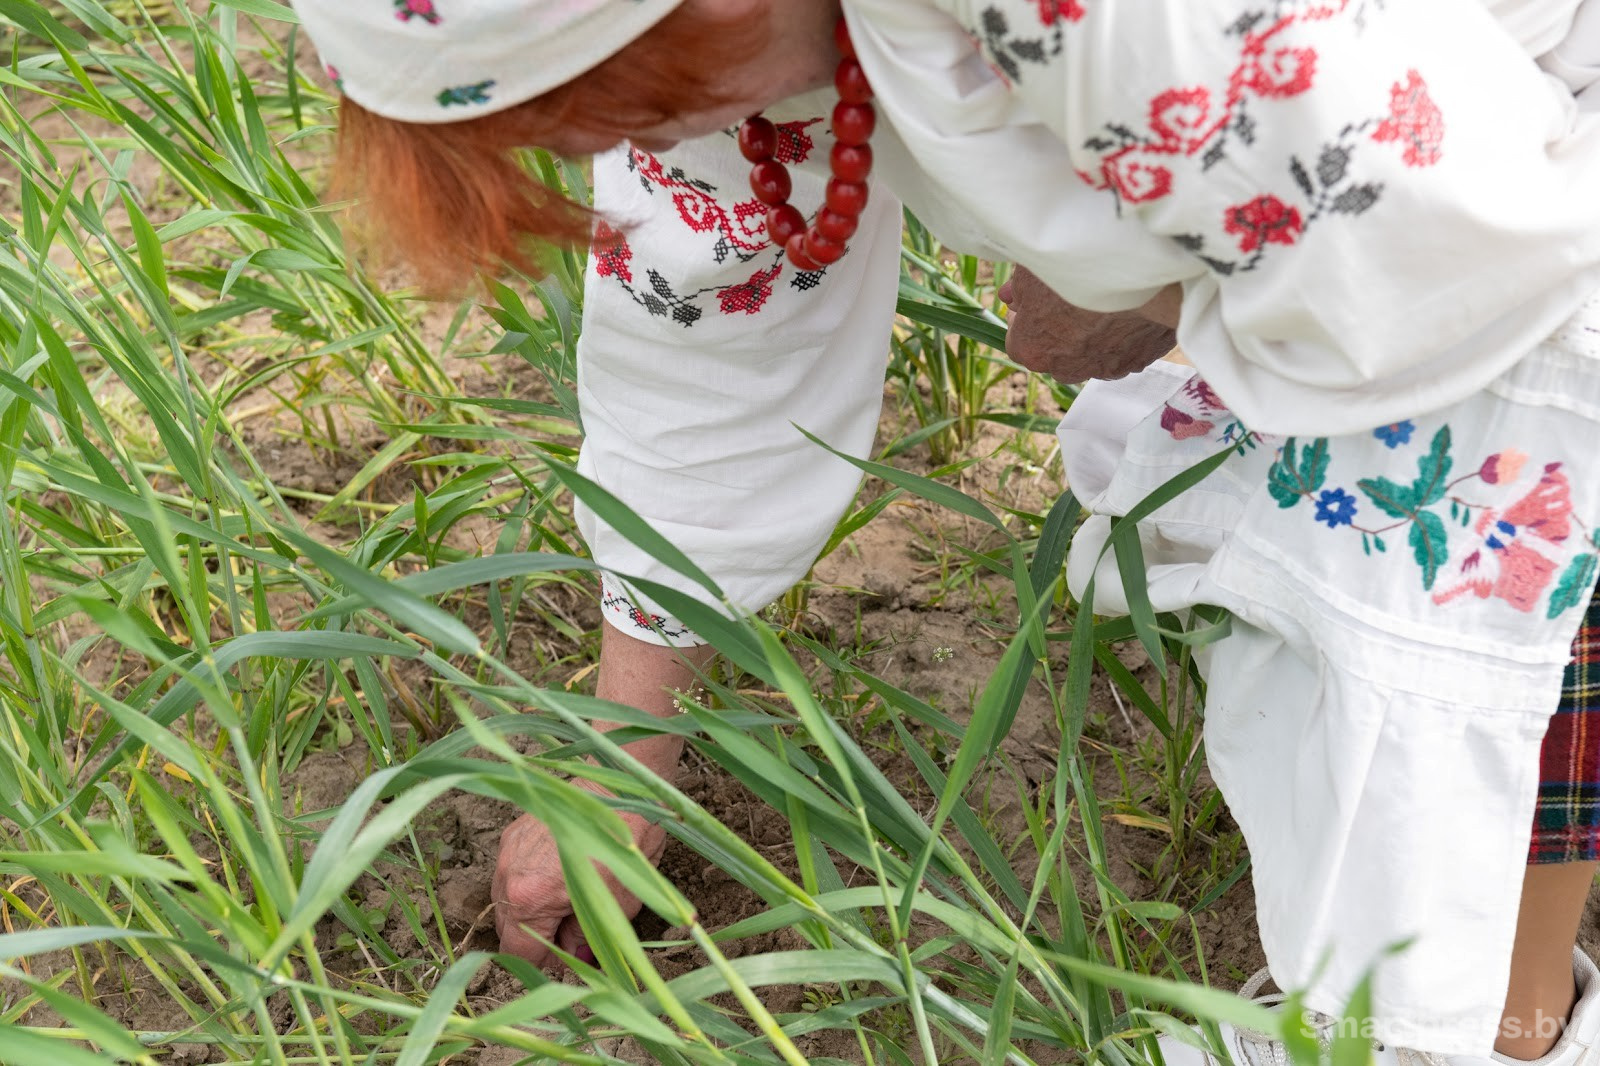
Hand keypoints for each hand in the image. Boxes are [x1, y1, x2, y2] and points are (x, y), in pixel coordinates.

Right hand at [492, 787, 667, 967]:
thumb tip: (576, 958)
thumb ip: (587, 940)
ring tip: (566, 899)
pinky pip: (511, 872)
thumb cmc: (626, 846)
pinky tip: (557, 874)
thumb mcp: (617, 906)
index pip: (520, 954)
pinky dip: (528, 881)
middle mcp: (508, 875)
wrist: (622, 789)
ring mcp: (507, 852)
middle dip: (537, 937)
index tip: (569, 955)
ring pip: (506, 901)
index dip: (546, 963)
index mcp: (530, 899)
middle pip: (507, 930)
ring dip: (529, 909)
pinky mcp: (513, 834)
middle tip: (572, 929)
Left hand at [999, 267, 1177, 382]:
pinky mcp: (1138, 361)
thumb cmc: (1079, 269)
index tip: (1035, 300)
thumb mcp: (1033, 269)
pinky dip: (1124, 333)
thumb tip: (1010, 297)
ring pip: (1092, 354)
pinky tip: (1128, 307)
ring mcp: (1104, 369)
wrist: (1140, 273)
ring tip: (1103, 301)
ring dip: (1093, 335)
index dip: (1025, 320)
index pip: (1018, 342)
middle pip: (1056, 353)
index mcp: (1032, 350)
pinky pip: (1125, 350)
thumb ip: (1018, 289)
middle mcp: (1065, 369)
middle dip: (1060, 330)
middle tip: (1071, 298)